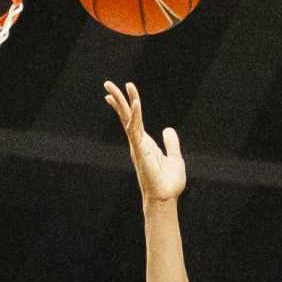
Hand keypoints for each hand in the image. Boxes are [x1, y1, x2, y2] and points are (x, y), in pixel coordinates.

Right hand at [103, 81, 185, 202]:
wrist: (166, 198)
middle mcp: (138, 143)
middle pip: (125, 116)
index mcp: (145, 143)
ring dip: (120, 102)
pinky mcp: (140, 150)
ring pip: (126, 119)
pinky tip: (135, 102)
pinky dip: (136, 115)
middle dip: (117, 99)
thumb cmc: (169, 183)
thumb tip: (168, 129)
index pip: (134, 120)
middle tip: (107, 83)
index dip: (128, 105)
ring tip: (110, 87)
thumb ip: (171, 143)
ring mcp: (137, 146)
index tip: (121, 92)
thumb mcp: (175, 158)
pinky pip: (136, 129)